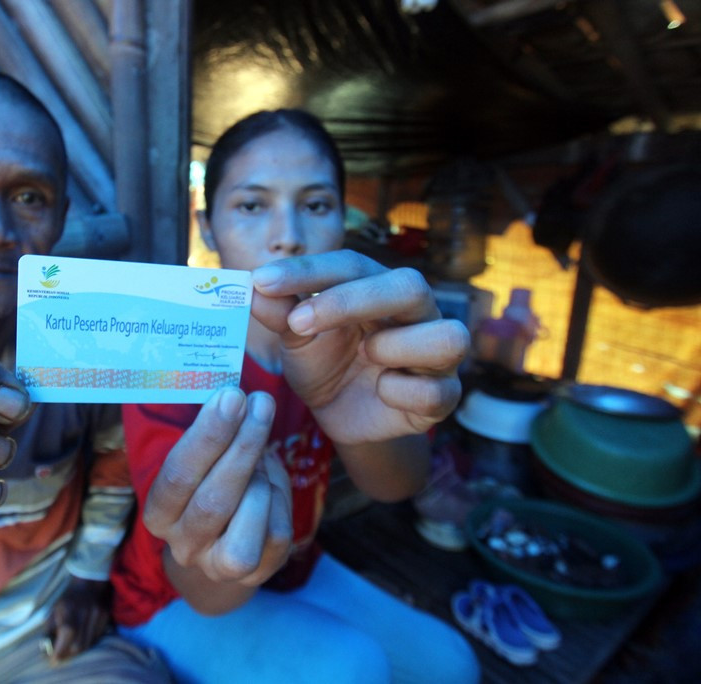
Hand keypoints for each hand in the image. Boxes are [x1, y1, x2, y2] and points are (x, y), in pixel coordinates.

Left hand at [44, 577, 111, 663]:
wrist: (91, 579)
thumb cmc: (68, 596)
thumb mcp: (54, 610)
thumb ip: (50, 630)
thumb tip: (45, 650)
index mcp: (69, 612)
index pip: (65, 639)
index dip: (58, 654)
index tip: (52, 661)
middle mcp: (85, 615)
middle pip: (78, 646)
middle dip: (68, 656)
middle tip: (61, 657)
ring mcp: (98, 617)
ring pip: (89, 644)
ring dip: (78, 652)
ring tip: (70, 651)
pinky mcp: (106, 618)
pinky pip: (97, 639)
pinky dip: (88, 644)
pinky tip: (81, 641)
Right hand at [143, 389, 292, 589]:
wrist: (220, 546)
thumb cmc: (209, 486)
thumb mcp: (201, 462)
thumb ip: (210, 435)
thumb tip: (235, 395)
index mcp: (159, 513)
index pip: (178, 474)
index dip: (208, 434)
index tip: (232, 396)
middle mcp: (183, 544)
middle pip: (213, 499)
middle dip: (242, 446)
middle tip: (261, 403)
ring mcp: (219, 565)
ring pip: (248, 519)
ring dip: (262, 478)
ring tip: (263, 455)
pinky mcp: (256, 574)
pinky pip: (277, 534)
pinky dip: (280, 500)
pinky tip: (272, 484)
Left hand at [250, 250, 468, 445]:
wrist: (342, 416)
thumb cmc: (324, 364)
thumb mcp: (297, 339)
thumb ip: (280, 312)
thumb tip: (253, 287)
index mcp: (378, 287)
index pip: (352, 265)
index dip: (309, 270)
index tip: (263, 280)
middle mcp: (416, 313)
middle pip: (409, 286)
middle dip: (353, 300)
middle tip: (299, 322)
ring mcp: (436, 355)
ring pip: (447, 336)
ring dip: (395, 346)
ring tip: (365, 355)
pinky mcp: (442, 396)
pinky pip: (436, 391)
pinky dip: (400, 392)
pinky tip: (380, 392)